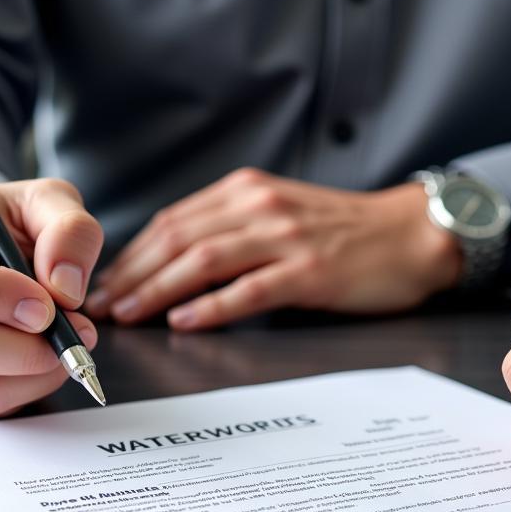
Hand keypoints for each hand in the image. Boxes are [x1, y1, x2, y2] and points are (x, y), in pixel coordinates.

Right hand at [0, 178, 103, 415]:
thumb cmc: (9, 223)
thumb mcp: (50, 203)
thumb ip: (70, 231)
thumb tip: (65, 290)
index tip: (47, 306)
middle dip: (30, 350)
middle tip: (76, 333)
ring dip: (36, 375)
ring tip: (63, 345)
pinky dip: (24, 389)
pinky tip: (35, 356)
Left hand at [85, 168, 459, 328]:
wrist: (410, 234)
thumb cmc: (344, 230)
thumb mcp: (281, 211)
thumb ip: (232, 227)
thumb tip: (176, 262)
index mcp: (247, 191)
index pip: (173, 221)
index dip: (132, 255)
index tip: (103, 282)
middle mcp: (259, 207)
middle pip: (177, 239)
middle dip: (132, 274)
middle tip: (101, 306)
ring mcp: (285, 238)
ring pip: (203, 261)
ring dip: (157, 289)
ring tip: (127, 315)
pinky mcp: (310, 271)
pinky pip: (249, 289)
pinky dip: (211, 306)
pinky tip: (183, 320)